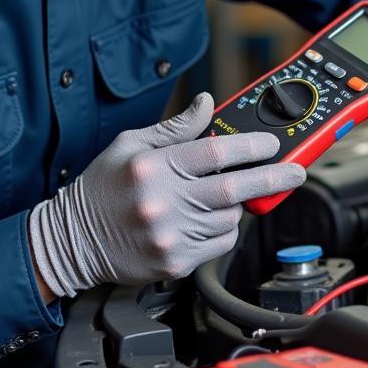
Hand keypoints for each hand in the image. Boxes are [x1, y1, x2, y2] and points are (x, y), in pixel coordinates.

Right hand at [28, 92, 305, 296]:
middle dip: (272, 179)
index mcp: (153, 167)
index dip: (251, 147)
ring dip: (238, 206)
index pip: (215, 153)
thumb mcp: (131, 144)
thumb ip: (175, 128)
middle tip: (295, 172)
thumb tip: (207, 105)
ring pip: (229, 219)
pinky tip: (206, 220)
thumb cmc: (102, 188)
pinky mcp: (174, 262)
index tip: (272, 145)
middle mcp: (163, 202)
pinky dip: (223, 230)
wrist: (72, 240)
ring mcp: (170, 236)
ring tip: (223, 197)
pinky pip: (218, 245)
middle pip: (233, 190)